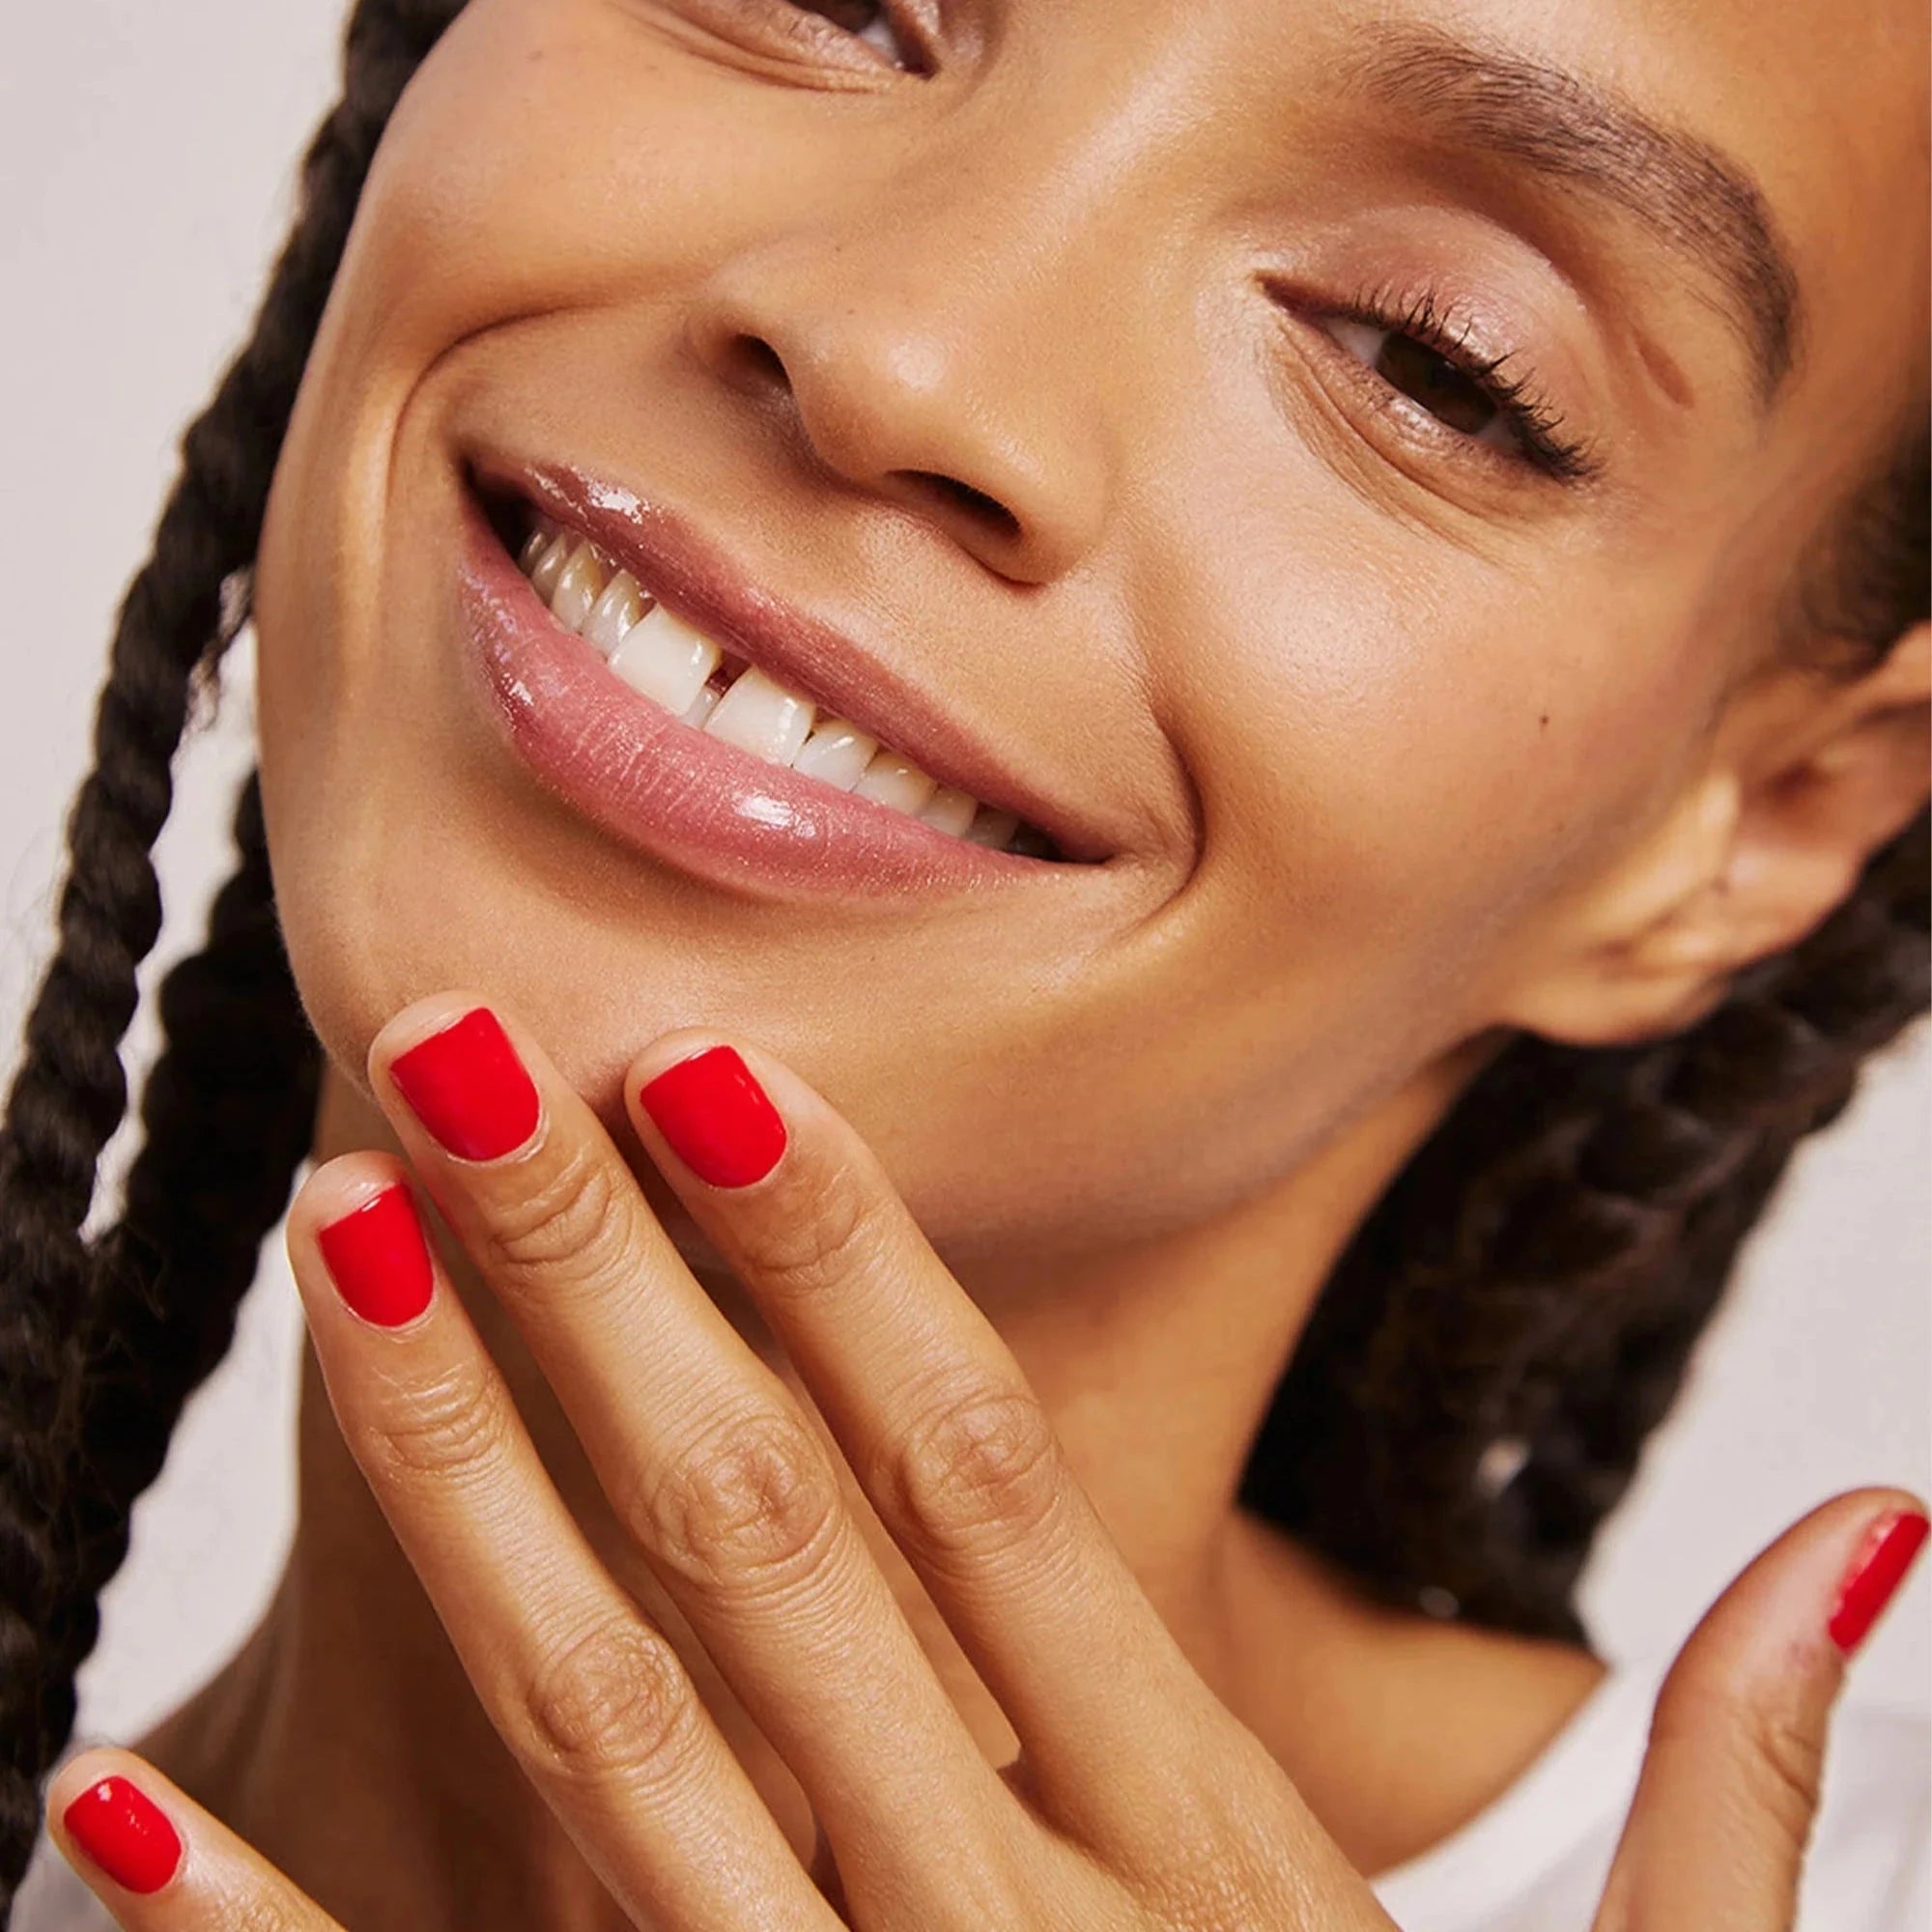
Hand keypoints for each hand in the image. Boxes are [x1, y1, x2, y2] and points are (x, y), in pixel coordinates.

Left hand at [43, 996, 1926, 1928]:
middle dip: (599, 1289)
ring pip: (602, 1737)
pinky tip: (109, 1785)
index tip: (720, 1085)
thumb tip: (1860, 1527)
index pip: (991, 1503)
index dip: (852, 1278)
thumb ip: (1739, 1798)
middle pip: (767, 1554)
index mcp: (1207, 1882)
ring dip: (454, 1486)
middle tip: (455, 1068)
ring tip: (328, 1253)